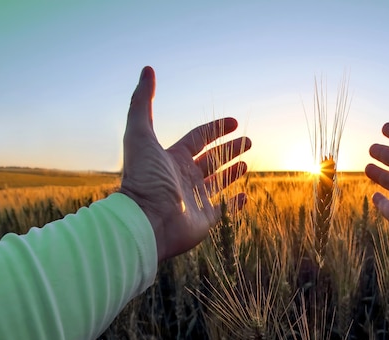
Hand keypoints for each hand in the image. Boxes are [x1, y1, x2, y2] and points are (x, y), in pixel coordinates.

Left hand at [120, 66, 250, 261]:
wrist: (145, 219)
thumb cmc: (143, 177)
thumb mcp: (139, 133)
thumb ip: (142, 102)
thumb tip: (147, 70)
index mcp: (172, 157)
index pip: (197, 139)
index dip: (215, 129)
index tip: (234, 122)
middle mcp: (184, 176)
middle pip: (211, 158)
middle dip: (229, 149)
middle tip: (248, 142)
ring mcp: (195, 198)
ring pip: (218, 181)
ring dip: (232, 171)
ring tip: (246, 163)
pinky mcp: (204, 220)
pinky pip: (224, 210)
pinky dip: (235, 203)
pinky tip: (245, 195)